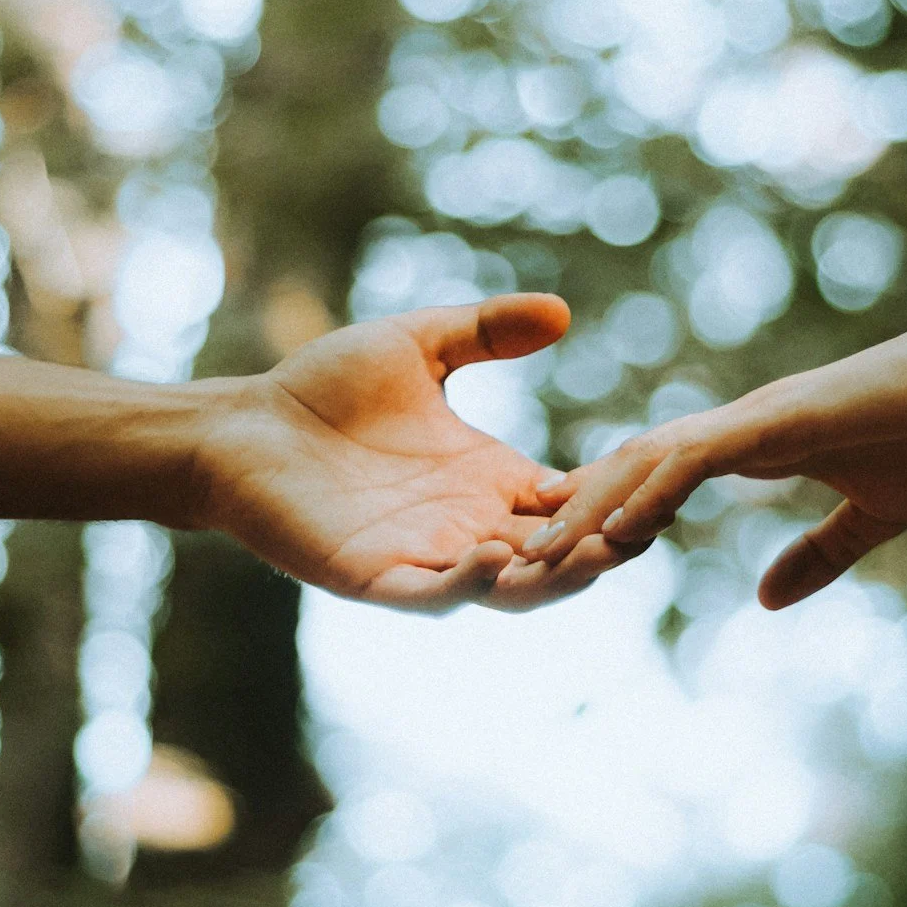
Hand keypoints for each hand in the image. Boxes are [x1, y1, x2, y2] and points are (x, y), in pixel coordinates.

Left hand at [188, 294, 619, 612]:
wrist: (241, 426)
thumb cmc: (321, 389)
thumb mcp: (420, 346)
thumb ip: (487, 331)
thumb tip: (561, 311)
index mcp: (488, 481)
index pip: (572, 503)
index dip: (616, 499)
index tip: (665, 480)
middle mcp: (468, 527)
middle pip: (558, 556)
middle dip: (604, 548)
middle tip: (649, 529)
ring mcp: (426, 558)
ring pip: (511, 588)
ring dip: (555, 579)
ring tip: (594, 554)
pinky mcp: (376, 578)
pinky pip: (435, 595)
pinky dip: (469, 585)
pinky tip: (492, 555)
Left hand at [522, 314, 906, 608]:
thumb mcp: (874, 517)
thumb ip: (819, 555)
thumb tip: (768, 600)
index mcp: (751, 446)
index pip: (657, 478)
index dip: (604, 512)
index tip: (559, 552)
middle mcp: (736, 428)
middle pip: (631, 469)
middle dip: (571, 514)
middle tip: (511, 558)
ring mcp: (754, 420)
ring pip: (647, 462)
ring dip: (590, 508)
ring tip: (536, 552)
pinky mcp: (779, 422)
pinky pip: (699, 458)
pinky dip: (655, 491)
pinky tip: (618, 530)